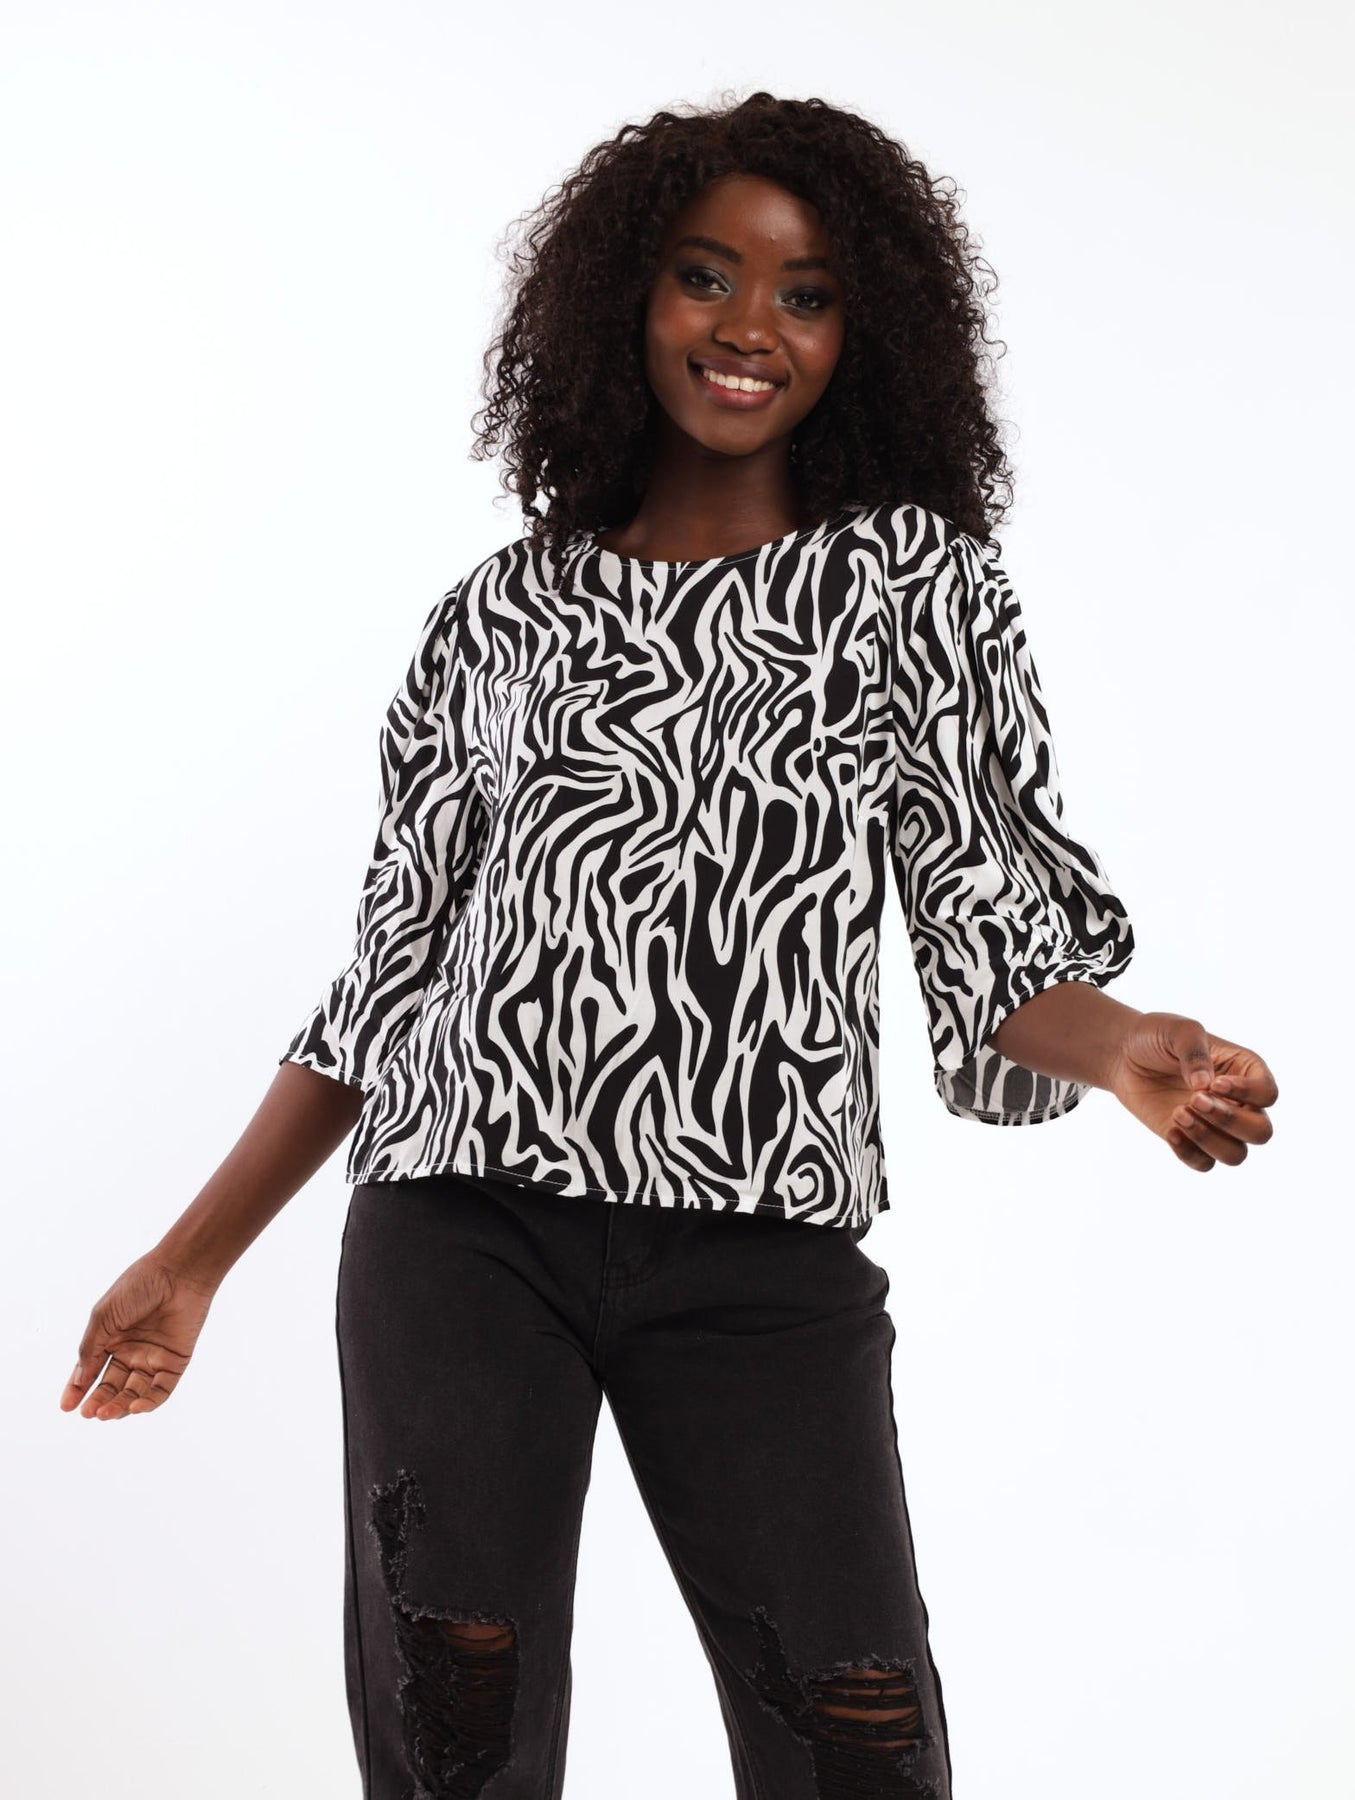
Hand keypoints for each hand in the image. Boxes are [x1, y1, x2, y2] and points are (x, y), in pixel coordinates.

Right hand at [59, 1252, 217, 1418]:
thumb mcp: (104, 1317)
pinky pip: (161, 1390)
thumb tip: (78, 1381)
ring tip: (105, 1413)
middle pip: (112, 1386)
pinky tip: (133, 1407)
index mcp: (111, 1338)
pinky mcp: (175, 1362)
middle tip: (87, 1413)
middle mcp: (131, 1351)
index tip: (66, 1406)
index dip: (78, 1389)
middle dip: (98, 1401)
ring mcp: (153, 1358)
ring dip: (119, 1406)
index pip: (91, 1371)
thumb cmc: (139, 1286)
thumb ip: (90, 1349)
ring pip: (134, 1392)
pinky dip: (148, 1402)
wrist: (178, 1273)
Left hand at [1105, 1011, 1277, 1171]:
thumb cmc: (1158, 1037)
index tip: (1214, 1083)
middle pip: (1260, 1132)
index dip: (1247, 1094)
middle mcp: (1239, 1103)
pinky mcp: (1191, 1140)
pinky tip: (1170, 1131)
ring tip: (1177, 1114)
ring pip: (1236, 1154)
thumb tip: (1203, 1085)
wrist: (1124, 1054)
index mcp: (1245, 1071)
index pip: (1267, 1094)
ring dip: (1209, 1140)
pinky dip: (1189, 1154)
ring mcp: (1216, 1125)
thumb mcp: (1178, 1031)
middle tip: (1194, 1100)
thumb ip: (1194, 1051)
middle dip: (1230, 1121)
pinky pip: (1204, 1163)